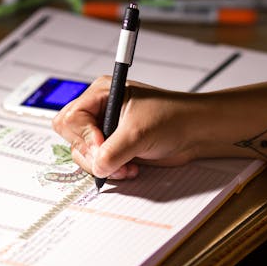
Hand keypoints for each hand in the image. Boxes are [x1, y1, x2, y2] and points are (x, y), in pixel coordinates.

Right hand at [52, 75, 199, 180]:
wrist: (194, 132)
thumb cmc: (173, 118)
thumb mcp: (138, 133)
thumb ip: (113, 152)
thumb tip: (97, 166)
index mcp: (102, 94)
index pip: (71, 118)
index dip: (84, 137)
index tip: (102, 146)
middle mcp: (100, 111)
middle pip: (72, 138)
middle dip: (91, 154)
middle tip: (111, 160)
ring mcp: (106, 130)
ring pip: (83, 154)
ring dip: (103, 166)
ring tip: (126, 167)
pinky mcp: (114, 148)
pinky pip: (98, 164)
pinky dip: (111, 171)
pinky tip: (130, 169)